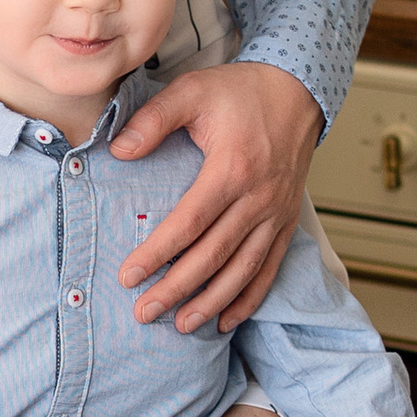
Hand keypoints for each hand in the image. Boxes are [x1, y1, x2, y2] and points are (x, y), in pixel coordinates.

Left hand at [112, 59, 321, 333]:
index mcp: (232, 170)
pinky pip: (270, 268)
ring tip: (182, 325)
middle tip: (144, 312)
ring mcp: (276, 214)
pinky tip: (227, 320)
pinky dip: (250, 298)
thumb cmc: (241, 92)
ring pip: (243, 270)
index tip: (129, 275)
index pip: (189, 223)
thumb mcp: (192, 91)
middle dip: (177, 289)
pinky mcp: (286, 221)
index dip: (158, 253)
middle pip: (213, 255)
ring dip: (212, 302)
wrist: (298, 91)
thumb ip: (153, 120)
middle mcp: (258, 199)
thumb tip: (118, 150)